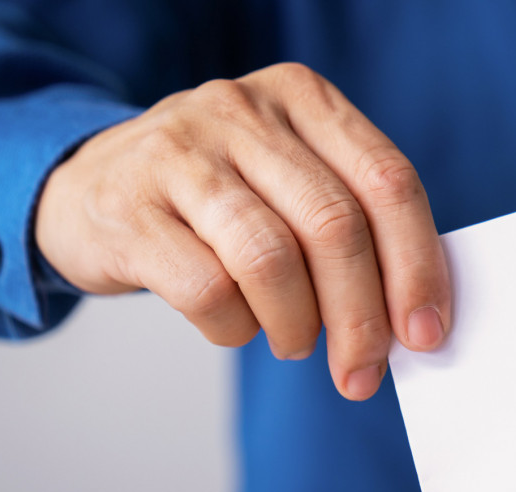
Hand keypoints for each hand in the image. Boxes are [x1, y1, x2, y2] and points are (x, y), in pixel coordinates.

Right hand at [35, 63, 449, 400]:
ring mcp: (179, 153)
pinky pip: (206, 290)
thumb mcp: (289, 180)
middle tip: (363, 370)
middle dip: (361, 316)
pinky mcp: (128, 207)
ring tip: (296, 344)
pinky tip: (236, 327)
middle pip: (334, 225)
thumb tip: (416, 317)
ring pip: (271, 259)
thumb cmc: (216, 199)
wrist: (89, 187)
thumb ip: (353, 226)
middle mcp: (242, 111)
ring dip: (297, 325)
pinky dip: (235, 329)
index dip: (417, 265)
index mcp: (303, 97)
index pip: (387, 181)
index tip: (426, 332)